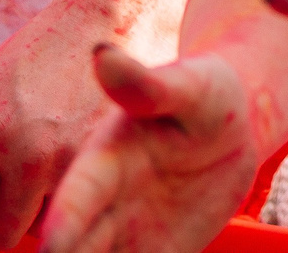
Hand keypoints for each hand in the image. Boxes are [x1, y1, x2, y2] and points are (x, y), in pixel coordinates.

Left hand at [0, 0, 161, 251]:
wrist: (109, 16)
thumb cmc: (35, 53)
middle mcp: (30, 156)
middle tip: (1, 191)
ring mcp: (75, 162)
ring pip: (40, 227)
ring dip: (33, 210)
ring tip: (39, 173)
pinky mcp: (110, 160)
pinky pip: (75, 205)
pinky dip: (66, 196)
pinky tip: (67, 165)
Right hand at [39, 47, 257, 252]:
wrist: (235, 122)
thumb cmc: (207, 92)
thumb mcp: (187, 85)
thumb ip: (146, 83)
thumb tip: (104, 54)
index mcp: (102, 161)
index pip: (76, 197)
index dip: (63, 222)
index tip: (51, 245)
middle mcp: (102, 205)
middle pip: (69, 246)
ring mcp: (122, 234)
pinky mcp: (150, 252)